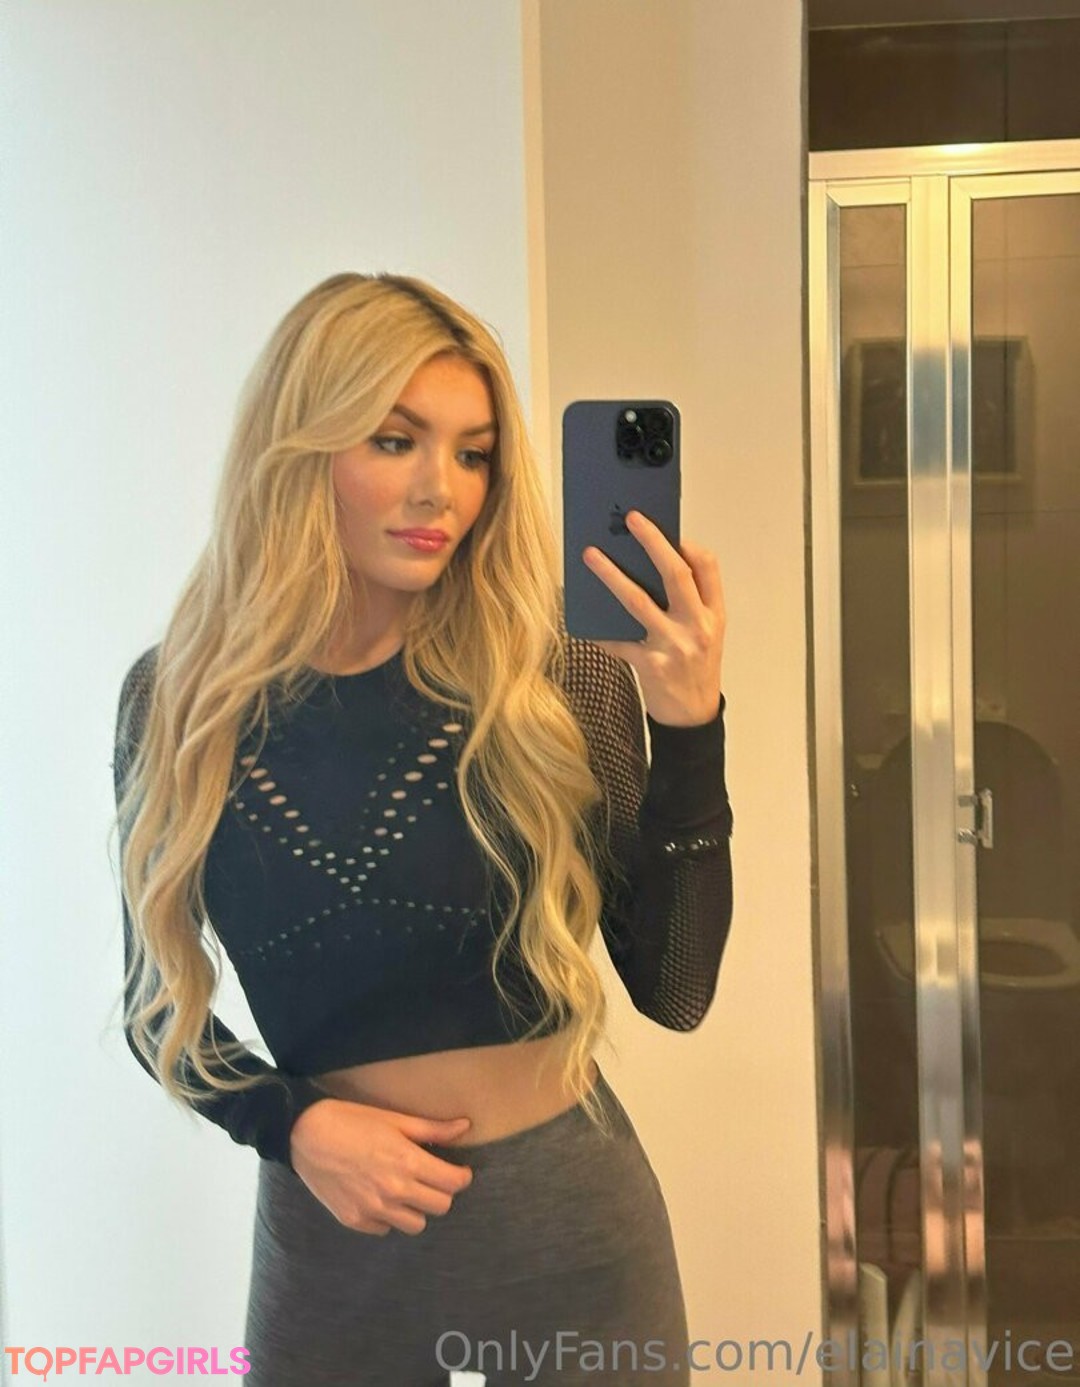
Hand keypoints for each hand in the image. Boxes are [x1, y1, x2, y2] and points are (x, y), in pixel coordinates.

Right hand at [289, 1098, 474, 1235]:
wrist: (305, 1135)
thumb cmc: (352, 1121)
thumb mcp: (394, 1119)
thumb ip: (432, 1129)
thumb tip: (465, 1126)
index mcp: (408, 1163)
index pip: (453, 1184)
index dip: (462, 1176)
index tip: (458, 1170)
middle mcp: (394, 1191)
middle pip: (440, 1207)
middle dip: (442, 1192)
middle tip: (433, 1178)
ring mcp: (373, 1210)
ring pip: (416, 1224)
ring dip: (417, 1208)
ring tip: (407, 1190)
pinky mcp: (354, 1221)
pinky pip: (385, 1229)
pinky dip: (389, 1217)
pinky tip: (381, 1197)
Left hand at [583, 510, 724, 726]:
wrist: (694, 718)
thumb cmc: (697, 669)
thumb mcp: (707, 634)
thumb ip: (690, 603)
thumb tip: (651, 566)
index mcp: (714, 615)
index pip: (708, 568)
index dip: (688, 544)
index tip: (669, 530)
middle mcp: (697, 627)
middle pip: (675, 574)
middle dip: (652, 542)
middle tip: (631, 519)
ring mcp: (674, 646)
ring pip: (638, 601)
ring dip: (611, 574)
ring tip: (591, 555)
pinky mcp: (650, 666)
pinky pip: (618, 641)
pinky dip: (600, 630)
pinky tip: (582, 618)